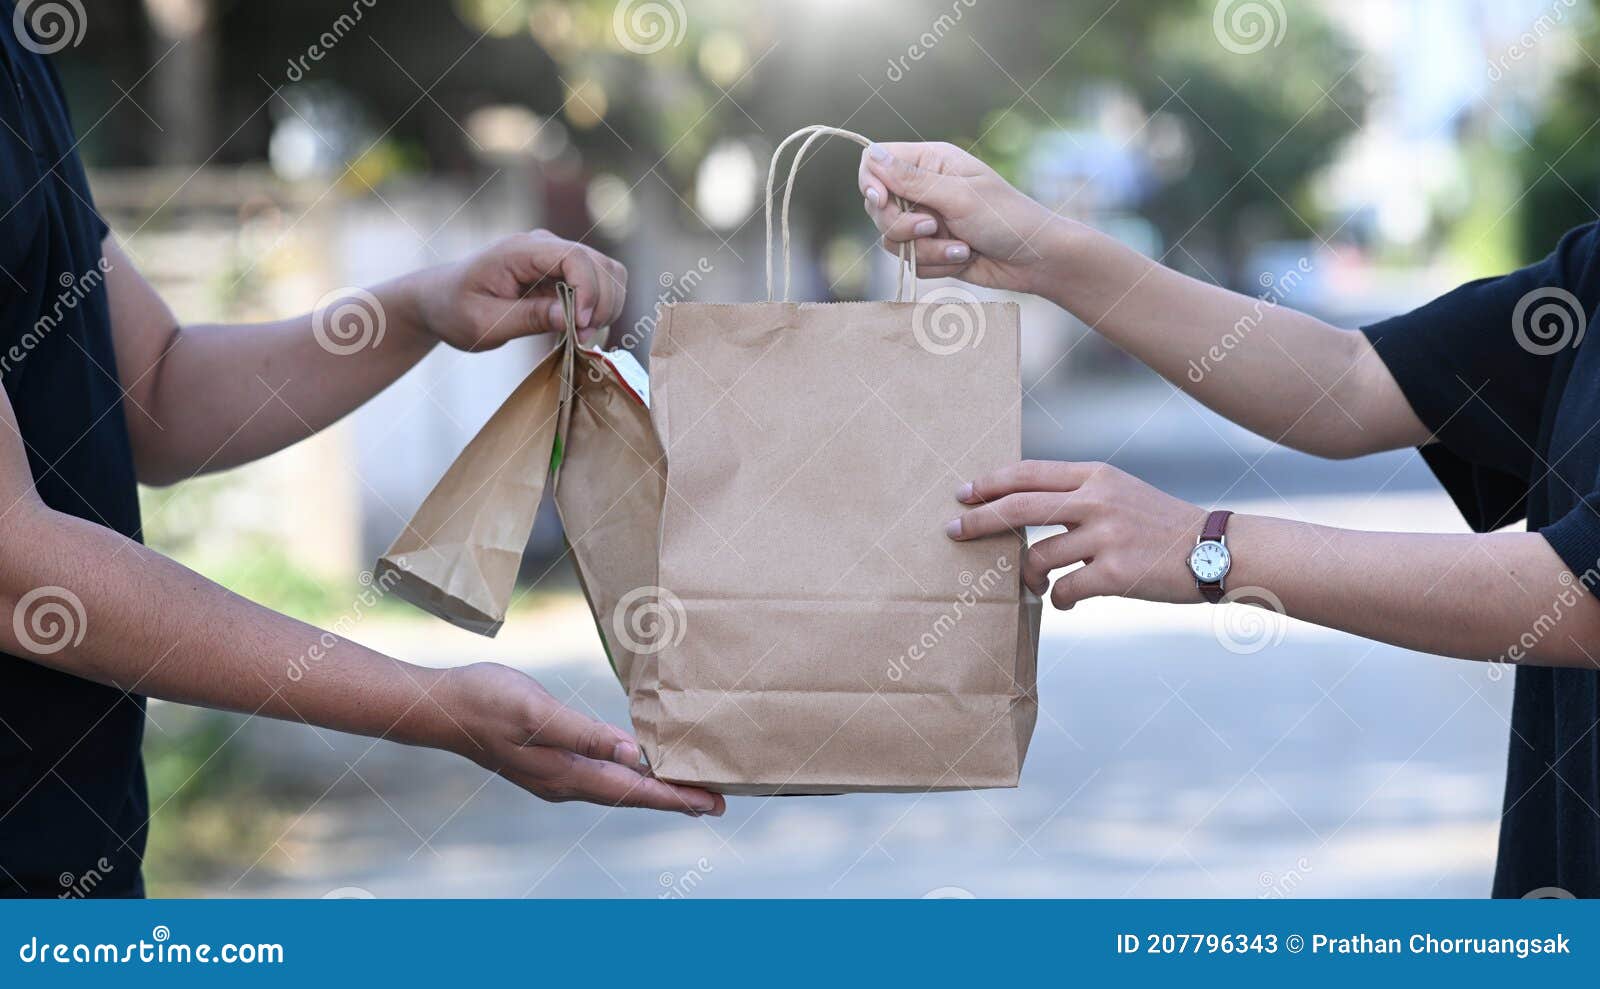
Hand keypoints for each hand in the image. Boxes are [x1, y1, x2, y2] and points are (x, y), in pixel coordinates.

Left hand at [410, 231, 626, 350]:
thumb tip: (571, 319)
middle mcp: (543, 246)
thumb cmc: (455, 310)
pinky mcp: (563, 272)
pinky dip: (600, 307)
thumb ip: (527, 318)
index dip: (588, 291)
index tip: (579, 325)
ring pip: (607, 272)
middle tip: (581, 338)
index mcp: (519, 251)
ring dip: (605, 306)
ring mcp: (556, 257)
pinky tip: (580, 328)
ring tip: (582, 335)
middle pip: (599, 264)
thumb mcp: (484, 323)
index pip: (574, 257)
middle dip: (601, 304)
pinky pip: (599, 284)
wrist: (442, 299)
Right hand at [444, 662, 724, 815]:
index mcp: (568, 773)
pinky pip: (600, 773)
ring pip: (617, 786)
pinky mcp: (546, 760)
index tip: (714, 804)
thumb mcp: (539, 714)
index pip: (635, 791)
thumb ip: (585, 735)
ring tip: (685, 788)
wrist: (440, 708)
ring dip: (653, 788)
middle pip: (632, 794)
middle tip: (715, 801)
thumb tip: (632, 755)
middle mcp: (565, 781)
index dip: (676, 798)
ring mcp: (555, 773)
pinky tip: (634, 764)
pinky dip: (627, 773)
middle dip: (674, 798)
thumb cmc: (487, 703)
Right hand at [857, 142, 1069, 294]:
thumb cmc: (1006, 218)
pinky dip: (936, 264)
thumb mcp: (958, 196)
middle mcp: (923, 188)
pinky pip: (911, 261)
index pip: (875, 161)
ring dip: (926, 250)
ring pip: (892, 238)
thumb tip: (871, 155)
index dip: (871, 183)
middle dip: (902, 225)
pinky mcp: (931, 248)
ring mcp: (926, 220)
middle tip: (932, 227)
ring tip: (961, 248)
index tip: (883, 201)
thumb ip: (912, 180)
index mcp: (930, 161)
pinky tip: (964, 258)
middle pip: (877, 206)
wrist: (1036, 259)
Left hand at [945, 460, 1206, 608]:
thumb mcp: (1120, 491)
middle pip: (1018, 507)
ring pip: (1037, 556)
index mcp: (1095, 475)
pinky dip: (1060, 600)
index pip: (1027, 473)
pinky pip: (1065, 591)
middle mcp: (1097, 500)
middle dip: (979, 520)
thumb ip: (1077, 493)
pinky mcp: (1117, 574)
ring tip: (1034, 582)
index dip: (989, 483)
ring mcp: (1107, 536)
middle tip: (954, 532)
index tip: (962, 494)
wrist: (1217, 550)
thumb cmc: (1161, 524)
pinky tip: (1067, 602)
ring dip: (1027, 575)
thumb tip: (1020, 503)